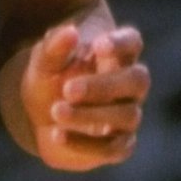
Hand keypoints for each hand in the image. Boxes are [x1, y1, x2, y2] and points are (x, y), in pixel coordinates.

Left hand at [6, 17, 148, 171]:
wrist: (42, 117)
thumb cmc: (51, 79)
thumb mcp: (44, 62)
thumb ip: (55, 47)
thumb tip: (70, 33)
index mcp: (117, 56)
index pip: (132, 43)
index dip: (120, 44)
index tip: (97, 45)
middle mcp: (130, 85)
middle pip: (137, 80)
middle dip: (103, 86)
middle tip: (68, 89)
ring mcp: (128, 115)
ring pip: (127, 116)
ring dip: (90, 115)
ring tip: (56, 111)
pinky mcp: (119, 144)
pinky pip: (113, 148)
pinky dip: (85, 144)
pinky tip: (57, 135)